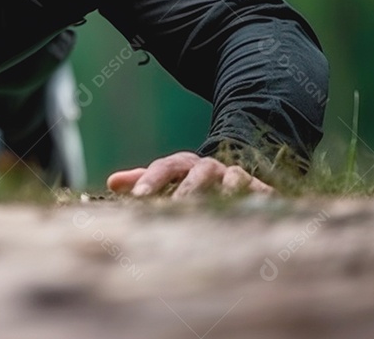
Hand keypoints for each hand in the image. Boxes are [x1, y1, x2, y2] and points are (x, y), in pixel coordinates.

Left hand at [107, 151, 272, 197]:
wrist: (230, 175)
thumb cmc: (188, 181)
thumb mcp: (166, 178)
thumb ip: (141, 179)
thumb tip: (112, 182)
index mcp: (182, 164)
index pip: (163, 167)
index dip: (151, 180)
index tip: (137, 197)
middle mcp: (208, 167)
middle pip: (198, 172)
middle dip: (187, 189)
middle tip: (175, 206)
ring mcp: (235, 176)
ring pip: (232, 178)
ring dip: (225, 190)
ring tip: (218, 206)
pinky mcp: (259, 188)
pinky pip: (261, 190)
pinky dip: (260, 198)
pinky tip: (256, 210)